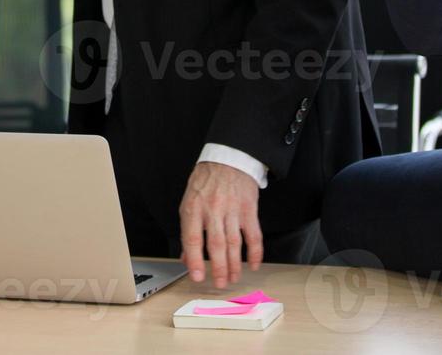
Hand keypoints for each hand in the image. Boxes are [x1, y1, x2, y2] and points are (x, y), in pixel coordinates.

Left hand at [178, 162, 262, 288]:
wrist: (228, 158)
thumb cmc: (206, 181)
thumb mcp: (189, 201)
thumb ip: (188, 229)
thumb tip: (186, 257)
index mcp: (194, 208)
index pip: (192, 239)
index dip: (194, 260)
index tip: (197, 276)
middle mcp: (213, 209)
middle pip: (216, 245)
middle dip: (218, 268)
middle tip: (220, 283)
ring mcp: (232, 209)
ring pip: (234, 243)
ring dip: (235, 264)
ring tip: (234, 277)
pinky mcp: (249, 209)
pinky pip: (253, 234)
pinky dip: (255, 252)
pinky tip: (253, 264)